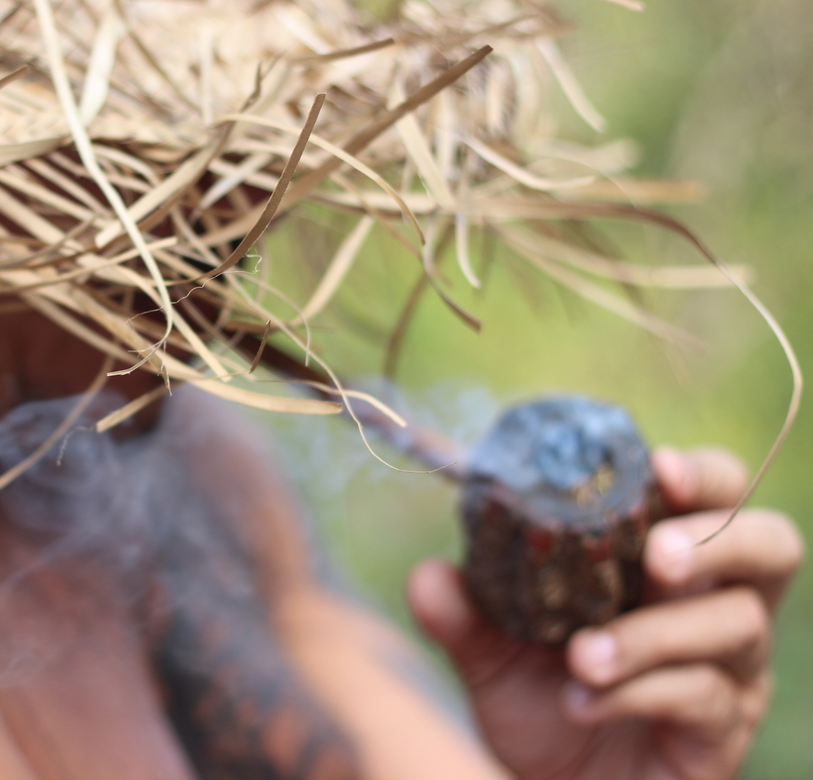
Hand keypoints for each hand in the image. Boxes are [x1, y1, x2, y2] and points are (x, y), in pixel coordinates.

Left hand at [409, 447, 803, 779]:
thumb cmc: (542, 703)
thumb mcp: (492, 654)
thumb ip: (466, 613)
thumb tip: (428, 576)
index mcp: (668, 565)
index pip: (716, 495)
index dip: (699, 475)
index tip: (656, 467)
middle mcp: (715, 606)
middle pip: (772, 545)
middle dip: (719, 537)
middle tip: (658, 557)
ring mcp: (731, 672)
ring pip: (734, 623)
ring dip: (651, 633)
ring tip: (581, 655)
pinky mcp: (722, 732)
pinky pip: (701, 696)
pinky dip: (635, 691)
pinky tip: (580, 701)